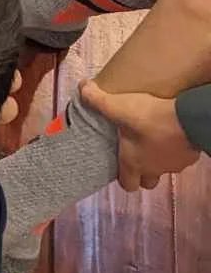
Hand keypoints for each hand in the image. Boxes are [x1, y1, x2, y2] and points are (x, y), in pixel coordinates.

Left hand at [80, 81, 201, 190]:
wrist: (187, 119)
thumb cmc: (148, 118)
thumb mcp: (116, 106)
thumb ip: (96, 98)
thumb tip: (83, 87)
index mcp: (133, 163)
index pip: (127, 185)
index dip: (122, 177)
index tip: (118, 163)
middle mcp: (154, 169)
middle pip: (148, 180)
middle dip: (142, 170)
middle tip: (136, 150)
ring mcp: (173, 165)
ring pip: (165, 168)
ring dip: (159, 157)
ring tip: (154, 137)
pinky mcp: (190, 156)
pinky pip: (181, 156)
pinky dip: (176, 148)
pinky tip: (172, 132)